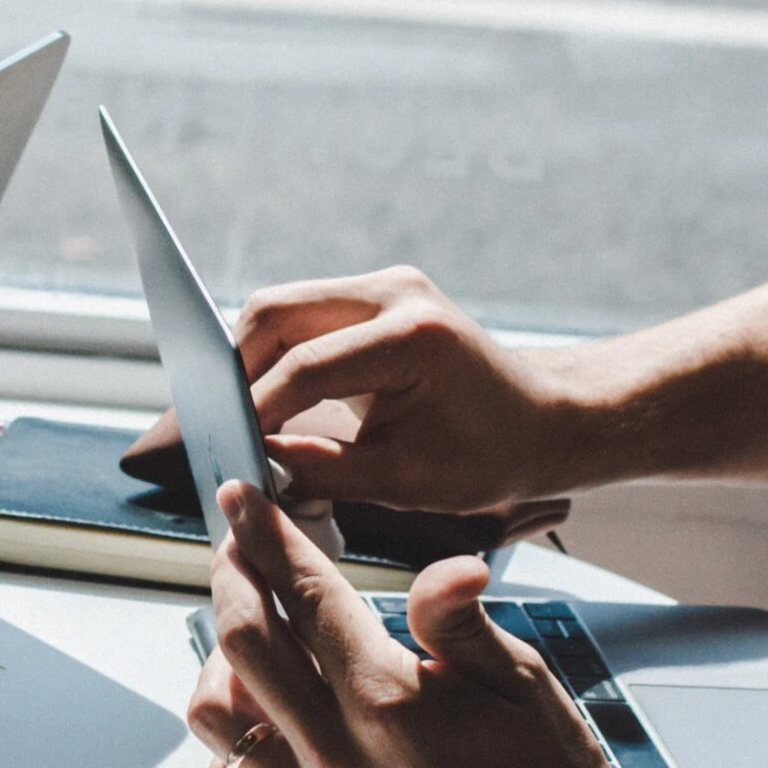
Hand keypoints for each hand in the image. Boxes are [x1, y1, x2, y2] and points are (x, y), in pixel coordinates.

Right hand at [125, 267, 583, 511]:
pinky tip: (271, 399)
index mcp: (411, 336)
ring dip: (253, 359)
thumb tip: (254, 466)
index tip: (228, 452)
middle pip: (275, 313)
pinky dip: (277, 354)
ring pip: (280, 308)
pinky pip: (303, 315)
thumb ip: (322, 471)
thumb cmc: (491, 456)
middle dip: (236, 370)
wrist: (545, 420)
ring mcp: (385, 286)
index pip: (303, 368)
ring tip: (243, 416)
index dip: (254, 412)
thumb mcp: (405, 481)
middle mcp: (395, 293)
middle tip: (221, 426)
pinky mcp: (377, 295)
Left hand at [186, 480, 654, 767]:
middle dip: (232, 579)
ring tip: (251, 641)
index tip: (242, 500)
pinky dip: (230, 744)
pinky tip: (263, 721)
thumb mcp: (522, 682)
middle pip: (241, 642)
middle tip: (238, 553)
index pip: (304, 595)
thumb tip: (445, 564)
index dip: (265, 536)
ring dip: (221, 664)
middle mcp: (339, 759)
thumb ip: (460, 619)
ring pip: (216, 717)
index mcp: (390, 703)